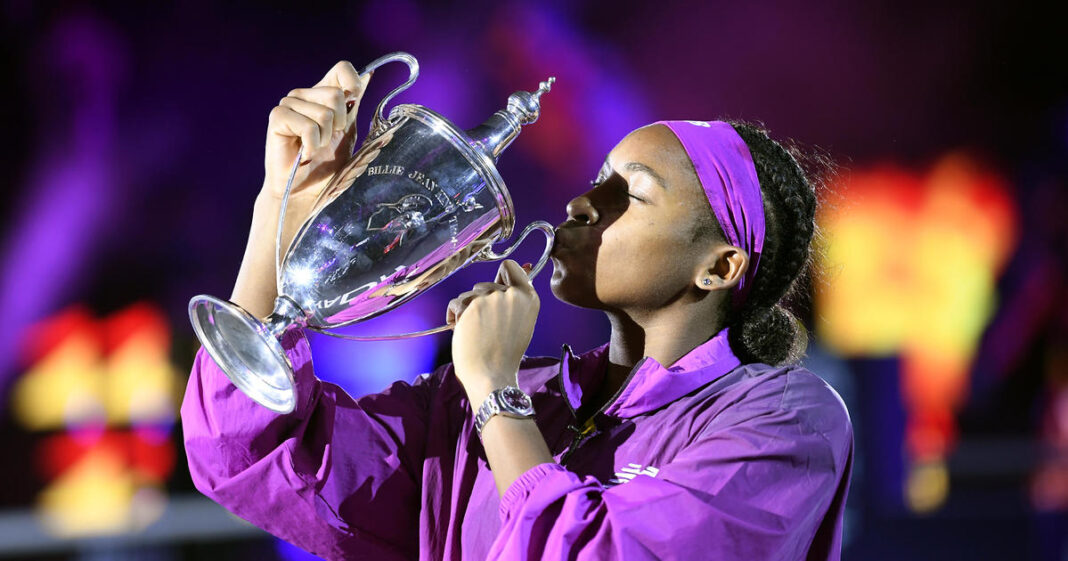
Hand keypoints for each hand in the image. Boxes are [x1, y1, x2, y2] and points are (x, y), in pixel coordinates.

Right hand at [262, 60, 372, 200]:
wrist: (304, 191)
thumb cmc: (325, 165)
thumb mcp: (347, 132)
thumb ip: (353, 106)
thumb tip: (367, 75)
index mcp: (323, 95)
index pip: (341, 69)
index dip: (353, 83)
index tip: (353, 105)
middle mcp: (305, 95)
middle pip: (336, 94)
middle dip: (339, 124)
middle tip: (327, 141)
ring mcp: (289, 104)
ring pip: (324, 113)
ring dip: (324, 139)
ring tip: (314, 149)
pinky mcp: (278, 117)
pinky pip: (308, 126)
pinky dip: (312, 145)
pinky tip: (304, 153)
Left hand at [447, 260, 537, 406]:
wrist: (492, 375)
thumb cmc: (504, 355)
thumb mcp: (520, 323)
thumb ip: (516, 300)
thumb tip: (524, 268)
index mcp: (529, 298)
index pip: (511, 267)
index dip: (500, 278)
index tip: (496, 294)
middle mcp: (512, 294)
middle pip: (486, 284)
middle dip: (480, 301)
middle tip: (485, 326)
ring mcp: (492, 298)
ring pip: (469, 294)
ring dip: (466, 310)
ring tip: (474, 331)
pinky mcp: (472, 305)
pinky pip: (456, 303)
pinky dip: (454, 315)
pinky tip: (461, 330)